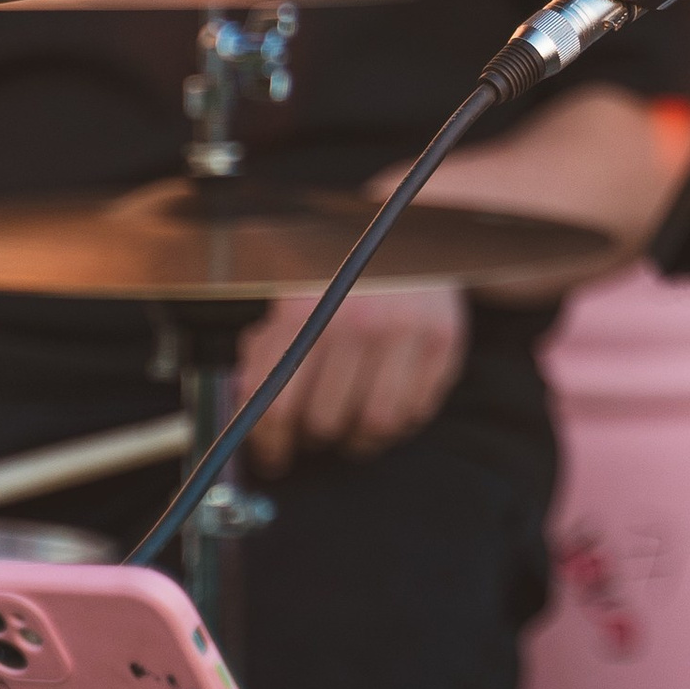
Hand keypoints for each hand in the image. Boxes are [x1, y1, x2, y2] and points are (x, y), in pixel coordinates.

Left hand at [238, 281, 468, 471]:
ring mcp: (404, 331)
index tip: (273, 458)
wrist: (409, 230)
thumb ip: (264, 351)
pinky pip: (417, 412)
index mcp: (305, 309)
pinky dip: (400, 424)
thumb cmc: (342, 272)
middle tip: (314, 432)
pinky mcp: (442, 340)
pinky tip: (387, 406)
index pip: (277, 406)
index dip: (270, 444)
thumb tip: (247, 408)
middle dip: (314, 438)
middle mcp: (356, 321)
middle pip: (325, 422)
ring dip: (358, 440)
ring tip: (352, 429)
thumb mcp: (291, 299)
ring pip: (375, 426)